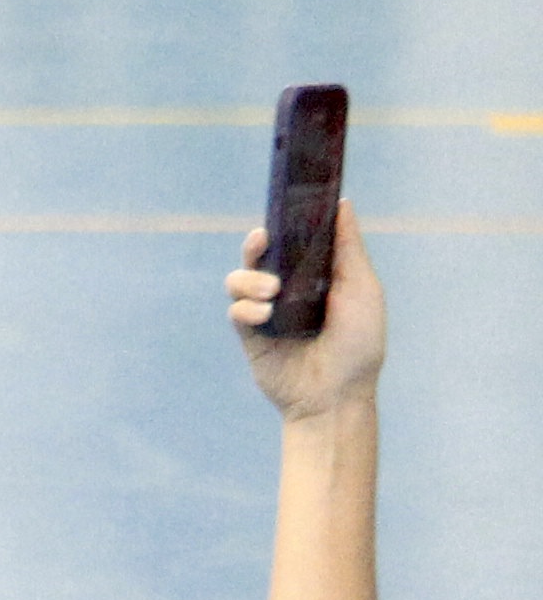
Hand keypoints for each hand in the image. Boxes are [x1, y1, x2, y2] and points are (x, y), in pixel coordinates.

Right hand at [234, 202, 385, 421]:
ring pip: (239, 279)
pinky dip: (246, 307)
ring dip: (249, 278)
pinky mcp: (251, 336)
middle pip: (261, 255)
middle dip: (257, 244)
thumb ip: (348, 248)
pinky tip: (263, 313)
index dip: (286, 223)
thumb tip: (342, 204)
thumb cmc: (358, 344)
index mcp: (318, 275)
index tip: (282, 209)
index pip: (295, 241)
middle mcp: (289, 289)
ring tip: (271, 291)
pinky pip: (236, 310)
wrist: (335, 395)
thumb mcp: (362, 288)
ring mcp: (267, 312)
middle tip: (263, 239)